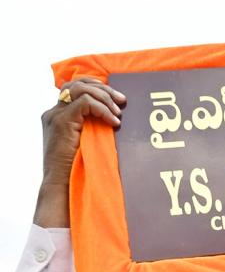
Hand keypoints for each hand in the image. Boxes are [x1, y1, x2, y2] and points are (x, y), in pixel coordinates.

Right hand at [35, 78, 124, 227]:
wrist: (61, 188)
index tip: (117, 100)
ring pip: (81, 89)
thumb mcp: (86, 147)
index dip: (97, 89)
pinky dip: (102, 110)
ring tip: (118, 114)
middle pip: (77, 83)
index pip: (75, 89)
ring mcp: (56, 116)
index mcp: (59, 116)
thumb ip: (93, 132)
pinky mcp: (62, 122)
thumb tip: (116, 125)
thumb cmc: (77, 173)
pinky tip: (114, 122)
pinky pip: (85, 103)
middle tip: (122, 101)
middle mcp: (54, 112)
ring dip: (104, 98)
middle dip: (103, 88)